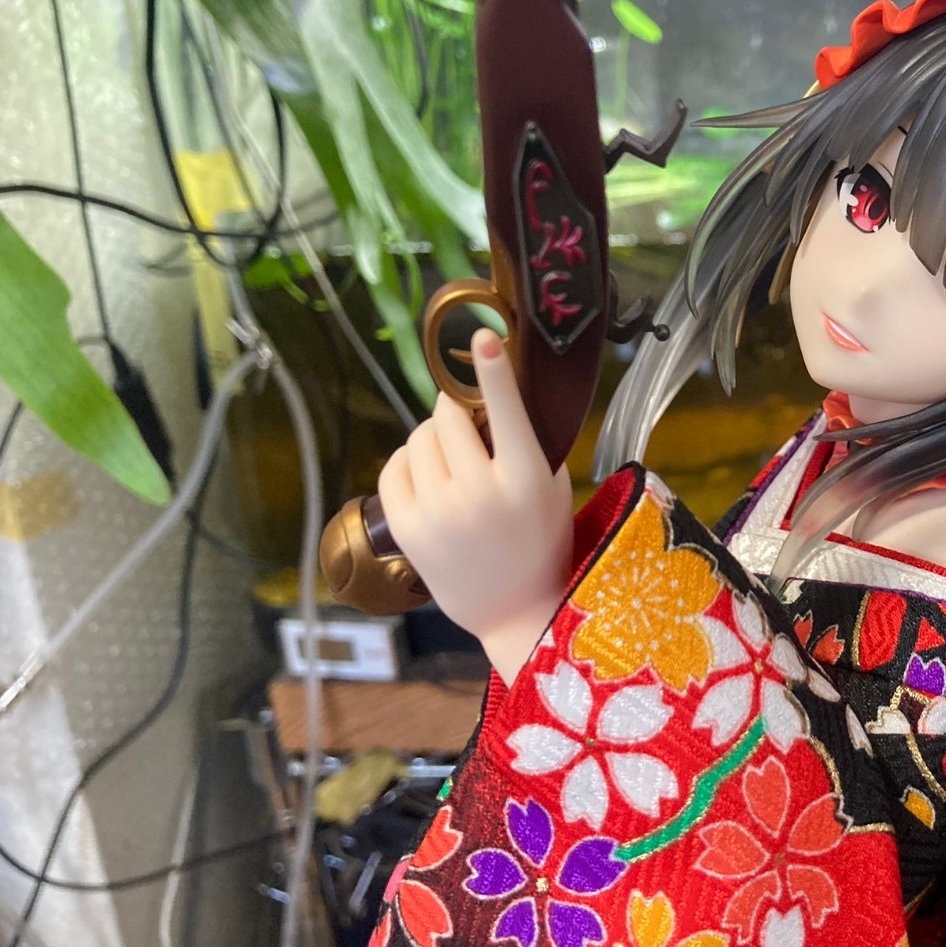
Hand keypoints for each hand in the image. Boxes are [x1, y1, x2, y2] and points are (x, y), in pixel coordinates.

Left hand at [378, 328, 573, 685]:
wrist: (515, 612)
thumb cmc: (542, 543)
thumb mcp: (552, 490)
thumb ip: (528, 444)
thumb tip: (492, 394)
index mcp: (526, 481)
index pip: (507, 412)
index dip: (494, 370)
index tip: (485, 334)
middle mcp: (479, 494)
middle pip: (449, 417)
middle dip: (456, 411)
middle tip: (470, 426)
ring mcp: (438, 513)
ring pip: (418, 439)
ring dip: (433, 436)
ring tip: (451, 460)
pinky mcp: (406, 529)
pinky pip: (392, 467)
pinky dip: (407, 460)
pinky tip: (425, 473)